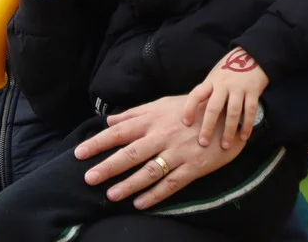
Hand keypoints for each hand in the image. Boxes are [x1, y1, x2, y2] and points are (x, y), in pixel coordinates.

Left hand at [74, 95, 247, 209]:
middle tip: (88, 178)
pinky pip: (172, 184)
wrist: (228, 115)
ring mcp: (178, 152)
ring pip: (149, 171)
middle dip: (107, 166)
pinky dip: (155, 195)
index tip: (80, 153)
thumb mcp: (163, 103)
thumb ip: (135, 113)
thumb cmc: (192, 108)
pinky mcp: (194, 167)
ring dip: (129, 184)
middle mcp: (162, 136)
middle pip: (130, 153)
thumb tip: (109, 120)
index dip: (98, 142)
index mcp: (153, 119)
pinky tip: (140, 204)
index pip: (119, 132)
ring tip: (110, 195)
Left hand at [183, 47, 268, 148]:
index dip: (189, 108)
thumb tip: (193, 114)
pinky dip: (247, 125)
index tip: (185, 123)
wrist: (251, 56)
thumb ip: (207, 92)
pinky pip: (250, 110)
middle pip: (214, 107)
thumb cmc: (228, 71)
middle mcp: (223, 84)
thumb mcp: (214, 78)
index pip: (196, 94)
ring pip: (233, 112)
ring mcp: (239, 88)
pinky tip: (244, 137)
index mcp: (211, 81)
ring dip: (229, 130)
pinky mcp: (253, 91)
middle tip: (203, 143)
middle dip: (208, 126)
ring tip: (225, 146)